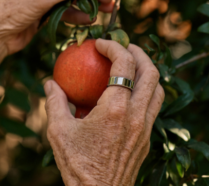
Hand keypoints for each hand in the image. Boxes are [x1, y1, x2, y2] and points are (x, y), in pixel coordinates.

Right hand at [44, 39, 164, 185]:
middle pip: (152, 72)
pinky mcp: (147, 139)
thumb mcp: (59, 132)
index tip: (100, 44)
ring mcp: (146, 127)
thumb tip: (50, 83)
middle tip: (124, 47)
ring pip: (158, 89)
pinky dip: (146, 91)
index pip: (124, 64)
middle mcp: (137, 114)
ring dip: (147, 72)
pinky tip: (129, 94)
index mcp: (116, 108)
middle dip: (139, 52)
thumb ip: (54, 102)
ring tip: (131, 66)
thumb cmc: (77, 165)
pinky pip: (154, 106)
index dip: (114, 47)